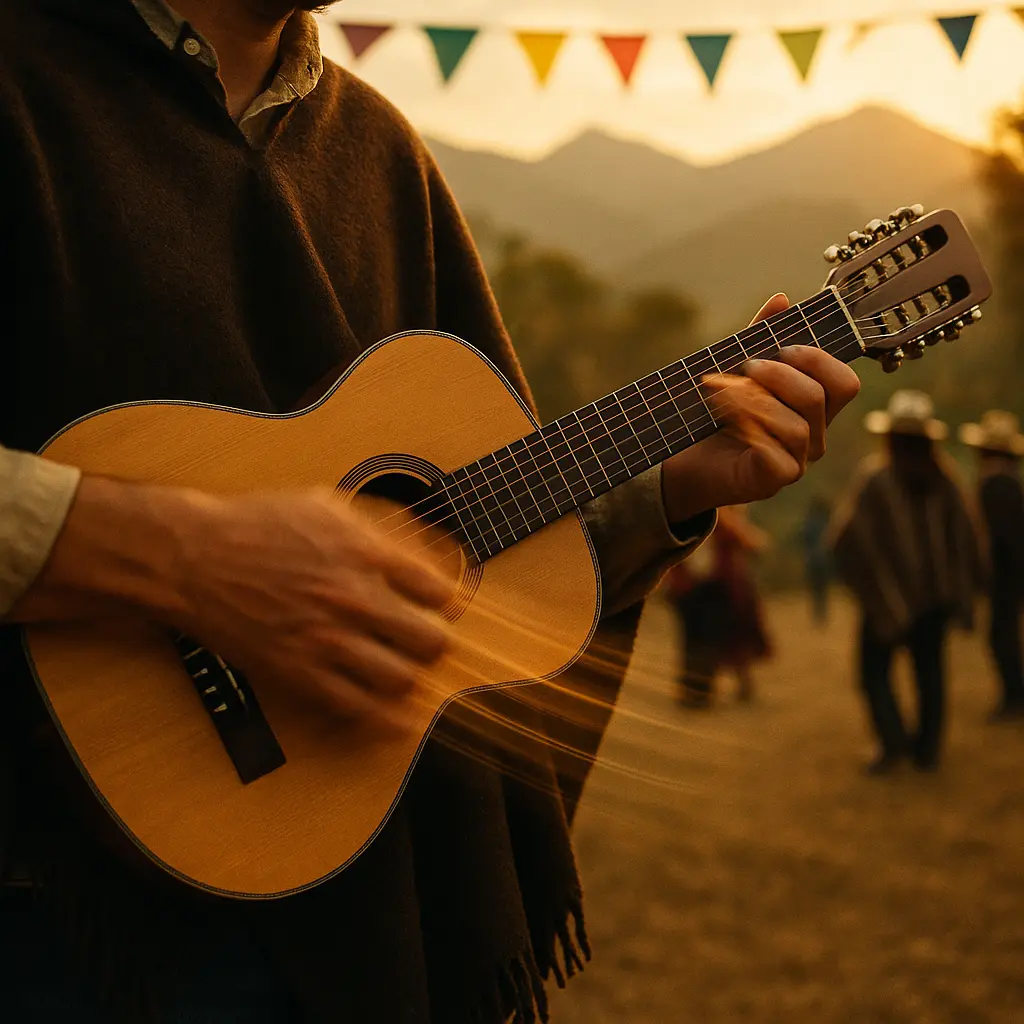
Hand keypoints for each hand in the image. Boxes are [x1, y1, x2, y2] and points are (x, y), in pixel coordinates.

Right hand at [18, 481, 453, 725]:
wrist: (195, 557)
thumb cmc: (257, 524)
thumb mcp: (325, 505)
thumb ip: (374, 529)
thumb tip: (415, 551)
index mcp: (364, 553)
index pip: (437, 590)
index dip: (444, 601)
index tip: (439, 605)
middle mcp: (353, 598)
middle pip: (430, 640)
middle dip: (436, 642)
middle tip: (426, 640)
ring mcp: (327, 640)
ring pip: (401, 679)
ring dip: (411, 676)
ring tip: (405, 669)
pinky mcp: (299, 672)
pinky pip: (357, 708)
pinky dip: (386, 720)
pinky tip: (399, 720)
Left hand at [661, 294, 860, 523]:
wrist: (684, 459)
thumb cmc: (715, 413)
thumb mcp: (736, 369)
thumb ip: (759, 337)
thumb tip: (781, 299)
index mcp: (813, 408)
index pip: (844, 383)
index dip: (819, 359)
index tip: (783, 347)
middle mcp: (814, 436)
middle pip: (820, 397)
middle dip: (781, 374)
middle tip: (747, 366)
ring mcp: (798, 461)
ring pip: (798, 425)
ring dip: (757, 400)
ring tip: (724, 391)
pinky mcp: (775, 480)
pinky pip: (777, 454)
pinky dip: (750, 430)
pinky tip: (727, 420)